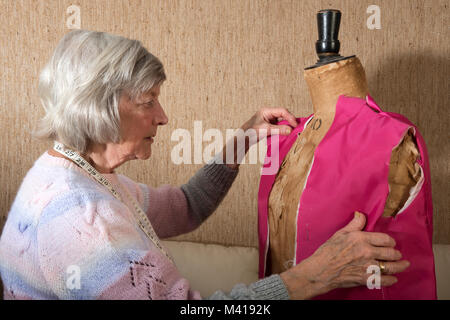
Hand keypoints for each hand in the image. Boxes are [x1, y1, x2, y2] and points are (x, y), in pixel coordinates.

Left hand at [240, 107, 297, 143]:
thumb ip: (278, 129)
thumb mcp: (266, 130)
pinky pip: (279, 127)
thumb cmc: (251, 132)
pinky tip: (285, 135)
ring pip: (282, 122)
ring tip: (291, 132)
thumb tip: (290, 130)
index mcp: (266, 111)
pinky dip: (282, 131)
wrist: (243, 139)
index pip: (282, 111)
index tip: (295, 125)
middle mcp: (269, 114)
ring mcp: (269, 121)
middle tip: (296, 128)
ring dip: (286, 127)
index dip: (290, 117)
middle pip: (283, 116)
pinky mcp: (270, 127)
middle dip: (289, 122)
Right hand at [279, 212, 410, 298]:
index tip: (391, 243)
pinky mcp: (367, 279)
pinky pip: (385, 280)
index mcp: (361, 238)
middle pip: (391, 253)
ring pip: (392, 266)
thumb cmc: (327, 252)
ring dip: (400, 266)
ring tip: (403, 265)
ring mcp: (368, 266)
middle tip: (398, 255)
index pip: (385, 238)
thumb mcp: (340, 234)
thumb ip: (354, 225)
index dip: (390, 241)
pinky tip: (393, 278)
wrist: (321, 270)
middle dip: (396, 254)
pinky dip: (391, 280)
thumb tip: (361, 214)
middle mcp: (367, 251)